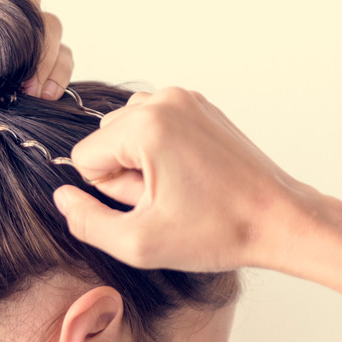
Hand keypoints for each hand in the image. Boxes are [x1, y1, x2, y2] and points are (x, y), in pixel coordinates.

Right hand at [53, 87, 297, 272]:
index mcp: (147, 126)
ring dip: (139, 161)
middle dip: (124, 173)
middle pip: (104, 140)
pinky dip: (158, 150)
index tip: (146, 203)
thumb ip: (85, 222)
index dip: (107, 190)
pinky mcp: (198, 105)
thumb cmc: (216, 232)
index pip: (83, 156)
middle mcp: (164, 101)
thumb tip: (61, 197)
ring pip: (125, 131)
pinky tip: (186, 174)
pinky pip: (152, 125)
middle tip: (165, 198)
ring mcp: (184, 99)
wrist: (280, 220)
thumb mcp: (137, 243)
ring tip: (175, 187)